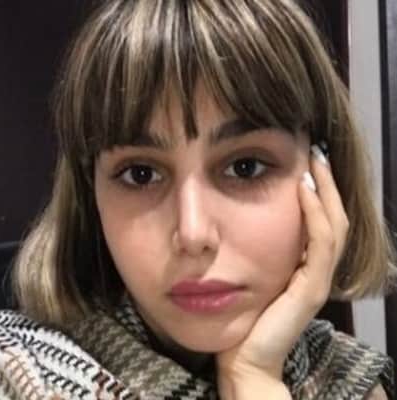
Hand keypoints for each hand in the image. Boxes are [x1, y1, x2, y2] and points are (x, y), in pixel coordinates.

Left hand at [216, 146, 348, 391]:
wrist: (245, 357)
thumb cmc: (244, 316)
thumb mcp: (252, 275)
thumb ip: (255, 252)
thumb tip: (239, 222)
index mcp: (304, 265)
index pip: (320, 221)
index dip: (318, 191)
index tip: (306, 162)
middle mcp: (317, 269)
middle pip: (333, 217)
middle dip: (326, 183)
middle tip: (316, 152)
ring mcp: (318, 278)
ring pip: (333, 226)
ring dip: (324, 191)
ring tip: (314, 162)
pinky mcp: (312, 288)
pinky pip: (320, 243)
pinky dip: (314, 213)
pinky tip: (303, 189)